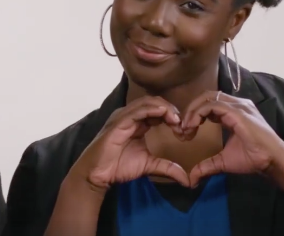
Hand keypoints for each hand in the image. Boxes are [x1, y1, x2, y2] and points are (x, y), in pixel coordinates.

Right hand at [69, 96, 189, 193]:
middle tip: (181, 124)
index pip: (158, 110)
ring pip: (147, 103)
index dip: (173, 116)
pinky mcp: (118, 122)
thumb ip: (167, 168)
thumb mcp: (149, 166)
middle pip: (155, 102)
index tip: (183, 130)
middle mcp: (130, 116)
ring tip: (176, 119)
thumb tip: (187, 180)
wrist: (97, 174)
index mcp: (138, 122)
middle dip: (171, 110)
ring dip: (164, 109)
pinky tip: (163, 114)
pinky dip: (151, 110)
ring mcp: (123, 117)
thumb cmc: (118, 167)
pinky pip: (136, 111)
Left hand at [181, 91, 283, 186]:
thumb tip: (192, 179)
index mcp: (234, 112)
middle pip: (206, 96)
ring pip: (207, 97)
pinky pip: (212, 105)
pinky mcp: (237, 111)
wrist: (272, 161)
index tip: (186, 131)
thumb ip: (207, 166)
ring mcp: (238, 106)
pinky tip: (193, 126)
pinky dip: (198, 113)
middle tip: (182, 128)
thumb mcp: (223, 161)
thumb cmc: (253, 159)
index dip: (195, 114)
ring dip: (193, 111)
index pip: (209, 103)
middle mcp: (236, 104)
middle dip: (191, 110)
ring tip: (186, 128)